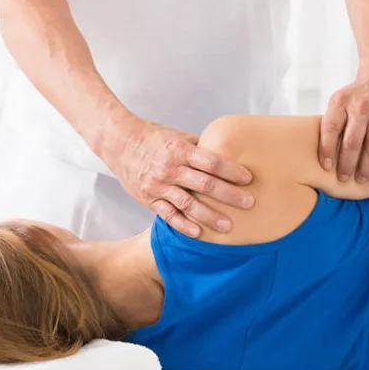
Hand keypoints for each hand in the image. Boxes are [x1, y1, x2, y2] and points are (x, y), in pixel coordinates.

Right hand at [106, 118, 254, 237]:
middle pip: (205, 184)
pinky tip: (198, 233)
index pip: (211, 162)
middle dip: (229, 195)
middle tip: (249, 203)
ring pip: (188, 203)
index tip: (248, 179)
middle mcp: (171, 168)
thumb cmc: (154, 138)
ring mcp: (159, 186)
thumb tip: (227, 156)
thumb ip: (200, 148)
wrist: (120, 143)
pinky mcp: (149, 199)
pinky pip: (168, 214)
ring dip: (210, 215)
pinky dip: (183, 225)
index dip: (231, 171)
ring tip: (228, 226)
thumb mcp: (178, 136)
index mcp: (180, 150)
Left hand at [319, 73, 368, 181]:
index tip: (326, 167)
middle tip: (343, 179)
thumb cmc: (355, 98)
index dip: (326, 150)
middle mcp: (362, 107)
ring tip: (361, 179)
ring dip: (367, 167)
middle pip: (352, 142)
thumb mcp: (338, 102)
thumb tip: (322, 158)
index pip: (330, 129)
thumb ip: (331, 124)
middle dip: (347, 165)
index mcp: (341, 103)